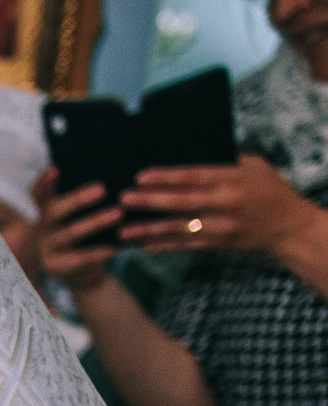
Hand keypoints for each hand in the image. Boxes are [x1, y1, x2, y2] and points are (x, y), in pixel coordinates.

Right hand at [34, 167, 122, 292]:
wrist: (78, 273)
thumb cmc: (80, 236)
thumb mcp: (72, 217)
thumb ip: (75, 198)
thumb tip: (93, 169)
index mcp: (44, 213)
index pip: (38, 196)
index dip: (44, 183)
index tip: (55, 169)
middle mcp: (41, 230)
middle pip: (55, 213)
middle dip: (78, 200)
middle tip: (102, 189)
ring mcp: (47, 250)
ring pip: (70, 234)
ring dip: (94, 223)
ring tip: (119, 213)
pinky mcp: (58, 269)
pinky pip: (80, 259)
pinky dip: (99, 252)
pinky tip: (117, 247)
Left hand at [121, 155, 320, 258]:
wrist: (287, 226)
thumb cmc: (267, 188)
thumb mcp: (253, 166)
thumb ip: (224, 161)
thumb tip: (186, 153)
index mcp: (233, 181)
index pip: (195, 177)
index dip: (166, 177)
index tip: (140, 176)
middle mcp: (225, 205)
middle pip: (181, 204)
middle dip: (150, 202)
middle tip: (123, 199)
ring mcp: (220, 228)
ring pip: (178, 229)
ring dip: (148, 230)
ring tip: (123, 230)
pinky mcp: (216, 245)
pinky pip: (184, 246)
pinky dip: (162, 246)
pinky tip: (141, 245)